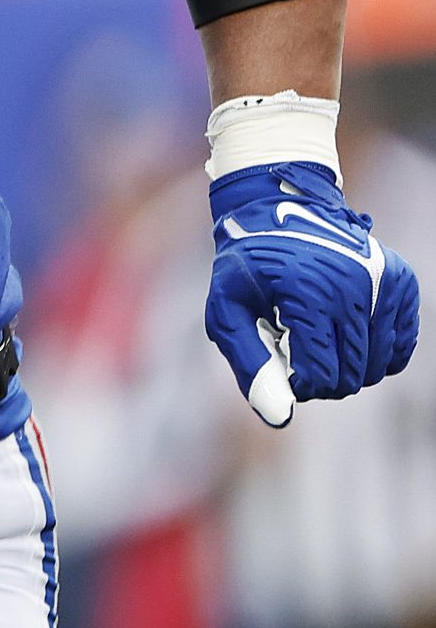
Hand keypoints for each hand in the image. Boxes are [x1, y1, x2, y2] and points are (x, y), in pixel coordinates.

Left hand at [207, 162, 419, 425]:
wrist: (278, 209)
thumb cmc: (246, 267)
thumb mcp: (227, 311)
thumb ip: (250, 365)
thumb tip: (279, 418)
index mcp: (309, 294)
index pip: (321, 378)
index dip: (298, 384)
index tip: (282, 363)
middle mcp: (354, 287)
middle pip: (352, 378)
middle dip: (322, 378)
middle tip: (296, 350)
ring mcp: (383, 283)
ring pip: (378, 368)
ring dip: (346, 366)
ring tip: (316, 335)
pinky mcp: (401, 282)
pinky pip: (400, 348)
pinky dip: (375, 353)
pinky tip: (346, 332)